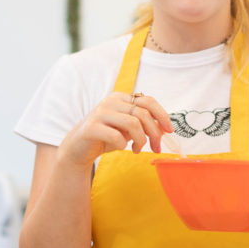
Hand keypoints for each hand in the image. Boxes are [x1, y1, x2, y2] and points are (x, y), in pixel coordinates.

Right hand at [57, 92, 173, 168]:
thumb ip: (144, 125)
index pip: (148, 101)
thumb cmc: (106, 137)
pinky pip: (117, 136)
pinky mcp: (92, 127)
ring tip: (137, 149)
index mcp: (121, 98)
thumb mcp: (128, 129)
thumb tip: (166, 128)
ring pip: (133, 123)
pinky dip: (123, 145)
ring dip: (141, 140)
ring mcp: (100, 113)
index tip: (170, 130)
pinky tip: (122, 148)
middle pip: (143, 114)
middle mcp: (111, 101)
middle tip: (156, 147)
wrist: (78, 147)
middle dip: (154, 133)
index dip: (162, 115)